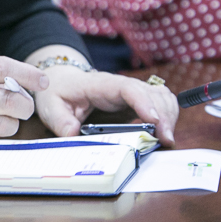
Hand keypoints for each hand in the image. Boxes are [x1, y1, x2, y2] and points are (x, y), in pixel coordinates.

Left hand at [33, 64, 178, 145]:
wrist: (62, 81)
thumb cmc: (58, 91)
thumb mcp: (51, 106)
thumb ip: (60, 120)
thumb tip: (72, 133)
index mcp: (101, 85)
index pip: (128, 88)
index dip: (143, 102)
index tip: (153, 121)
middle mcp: (121, 86)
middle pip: (150, 93)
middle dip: (163, 115)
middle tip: (166, 140)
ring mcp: (131, 92)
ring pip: (160, 96)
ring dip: (169, 115)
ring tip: (168, 138)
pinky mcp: (137, 100)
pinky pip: (160, 102)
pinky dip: (168, 114)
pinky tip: (166, 130)